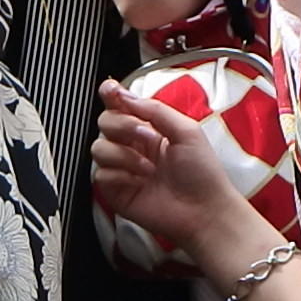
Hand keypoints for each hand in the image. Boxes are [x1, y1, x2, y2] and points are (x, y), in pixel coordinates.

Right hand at [90, 80, 276, 272]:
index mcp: (149, 129)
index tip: (110, 90)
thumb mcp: (186, 130)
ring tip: (147, 168)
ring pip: (98, 147)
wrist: (203, 210)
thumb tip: (125, 95)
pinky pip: (100, 174)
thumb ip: (155, 109)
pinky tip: (139, 183)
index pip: (121, 105)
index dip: (111, 94)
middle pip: (105, 121)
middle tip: (146, 138)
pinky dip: (120, 176)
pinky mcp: (115, 191)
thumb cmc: (202, 173)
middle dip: (123, 126)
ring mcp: (122, 168)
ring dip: (123, 154)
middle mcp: (133, 146)